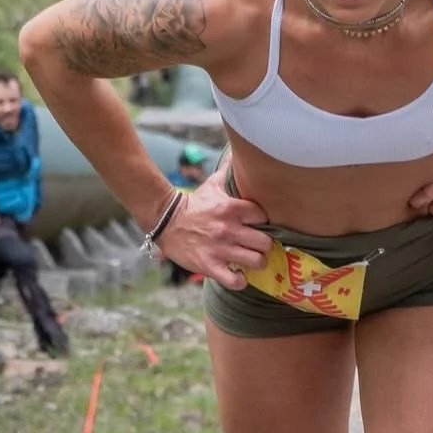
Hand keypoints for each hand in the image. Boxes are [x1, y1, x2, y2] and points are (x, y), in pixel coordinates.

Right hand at [157, 168, 272, 288]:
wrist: (166, 220)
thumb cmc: (194, 204)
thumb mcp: (212, 185)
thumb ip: (229, 171)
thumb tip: (240, 152)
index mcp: (232, 208)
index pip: (265, 218)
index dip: (264, 223)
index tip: (258, 226)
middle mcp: (229, 229)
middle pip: (266, 242)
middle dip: (264, 246)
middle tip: (257, 246)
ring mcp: (220, 249)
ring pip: (256, 261)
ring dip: (255, 263)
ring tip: (249, 260)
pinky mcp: (210, 265)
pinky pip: (235, 280)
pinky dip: (240, 280)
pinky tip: (237, 274)